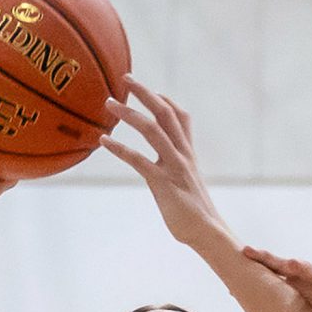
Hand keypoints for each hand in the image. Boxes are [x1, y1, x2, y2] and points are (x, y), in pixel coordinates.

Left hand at [102, 76, 227, 248]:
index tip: (151, 90)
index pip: (181, 118)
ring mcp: (174, 167)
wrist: (208, 233)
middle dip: (145, 93)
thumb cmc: (196, 215)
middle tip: (125, 78)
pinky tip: (103, 141)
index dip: (166, 100)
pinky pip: (138, 160)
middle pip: (166, 113)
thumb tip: (167, 174)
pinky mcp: (163, 183)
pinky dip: (119, 148)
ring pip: (152, 130)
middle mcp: (183, 155)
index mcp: (188, 155)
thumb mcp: (188, 186)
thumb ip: (178, 173)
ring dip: (129, 114)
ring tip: (109, 103)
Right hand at [242, 248, 311, 311]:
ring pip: (284, 266)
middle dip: (302, 266)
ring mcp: (299, 277)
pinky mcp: (283, 283)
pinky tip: (238, 265)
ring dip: (270, 261)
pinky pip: (268, 275)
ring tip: (251, 253)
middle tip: (294, 264)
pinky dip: (256, 267)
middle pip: (310, 268)